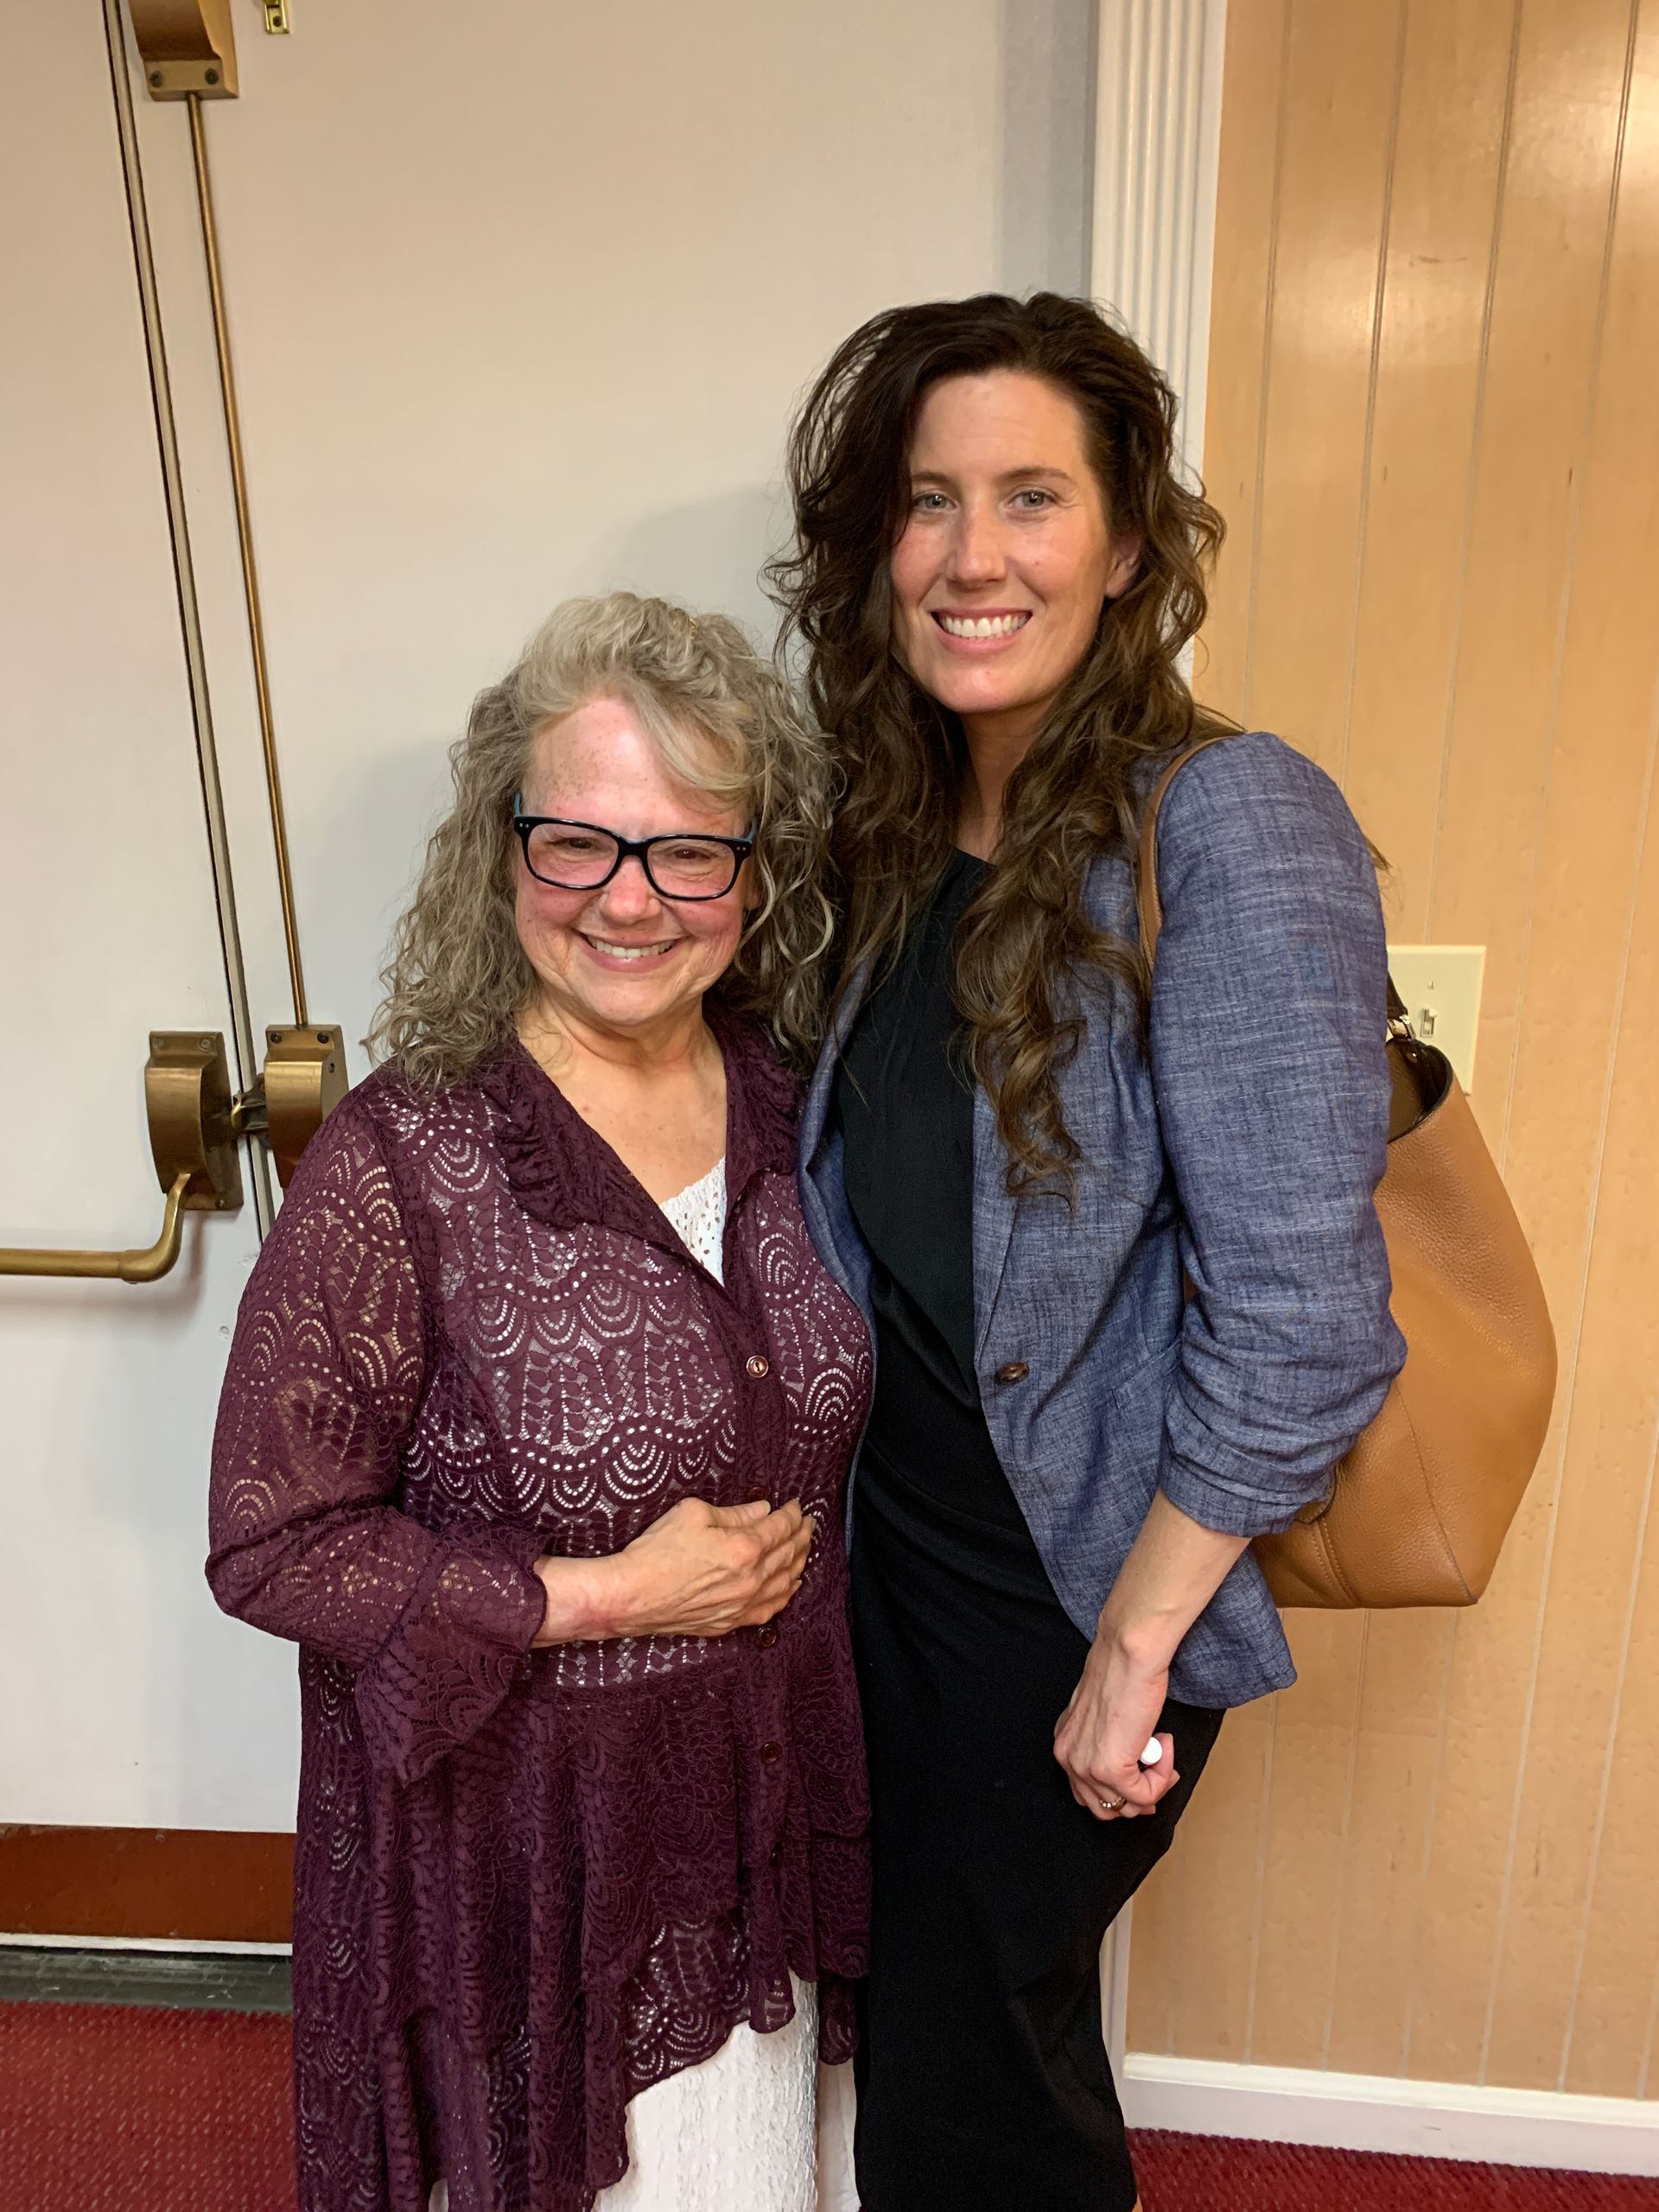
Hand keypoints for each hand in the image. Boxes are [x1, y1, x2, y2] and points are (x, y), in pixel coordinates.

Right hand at [531, 1496, 814, 1645]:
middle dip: (802, 1535)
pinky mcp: (731, 1622)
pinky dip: (786, 1593)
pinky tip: (791, 1584)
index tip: (796, 1505)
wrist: (632, 1596)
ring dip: (799, 1562)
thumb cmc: (656, 1552)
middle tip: (808, 1523)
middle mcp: (750, 1579)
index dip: (792, 1513)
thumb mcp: (693, 1513)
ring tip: (804, 1548)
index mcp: (744, 1548)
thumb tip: (761, 1510)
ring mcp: (742, 1604)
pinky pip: (771, 1609)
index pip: (780, 1527)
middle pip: (788, 1554)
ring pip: (785, 1582)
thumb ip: (734, 1513)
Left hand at [1053, 1633, 1178, 1822]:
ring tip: (1164, 1751)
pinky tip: (1165, 1745)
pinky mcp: (1111, 1770)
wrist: (1127, 1653)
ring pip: (1130, 1805)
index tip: (1146, 1782)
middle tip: (1163, 1776)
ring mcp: (1087, 1767)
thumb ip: (1109, 1745)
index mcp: (1065, 1746)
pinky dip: (1163, 1776)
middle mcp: (1069, 1759)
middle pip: (1107, 1808)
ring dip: (1156, 1783)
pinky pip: (1146, 1794)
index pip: (1089, 1794)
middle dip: (1139, 1797)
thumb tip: (1133, 1774)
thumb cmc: (1120, 1672)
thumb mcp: (1104, 1716)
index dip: (1122, 1795)